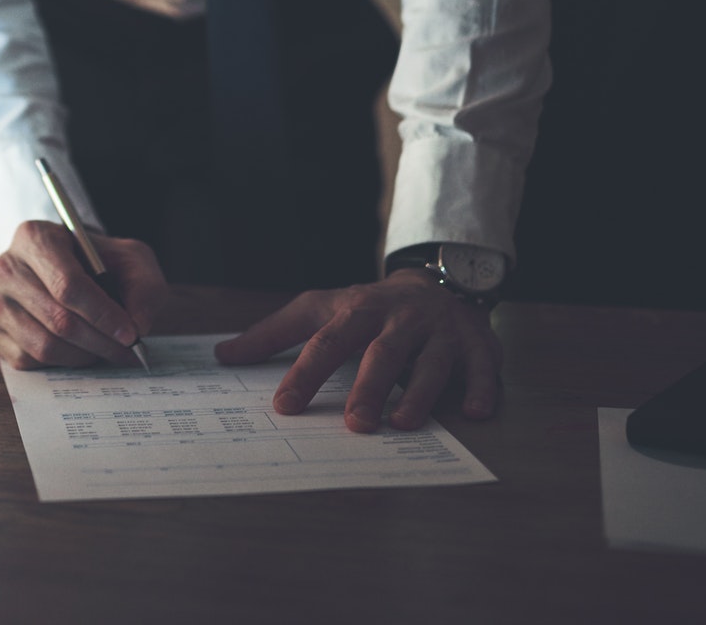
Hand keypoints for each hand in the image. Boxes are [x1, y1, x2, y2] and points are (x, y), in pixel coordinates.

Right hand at [0, 220, 167, 368]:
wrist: (71, 266)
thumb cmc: (99, 262)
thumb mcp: (130, 260)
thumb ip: (143, 287)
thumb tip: (138, 324)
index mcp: (34, 237)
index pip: (68, 284)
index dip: (102, 314)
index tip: (130, 333)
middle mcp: (5, 267)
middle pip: (57, 319)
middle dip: (100, 341)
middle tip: (128, 351)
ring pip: (43, 345)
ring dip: (84, 356)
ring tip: (107, 350)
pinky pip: (28, 360)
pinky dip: (62, 362)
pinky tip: (79, 350)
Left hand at [214, 269, 500, 431]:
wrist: (437, 282)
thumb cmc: (368, 307)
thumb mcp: (321, 309)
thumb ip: (274, 334)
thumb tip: (223, 355)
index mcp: (358, 310)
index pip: (327, 342)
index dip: (305, 373)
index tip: (283, 406)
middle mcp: (400, 319)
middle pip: (382, 353)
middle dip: (368, 387)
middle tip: (353, 424)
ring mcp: (440, 332)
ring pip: (431, 364)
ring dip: (419, 394)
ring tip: (402, 424)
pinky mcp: (476, 345)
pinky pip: (482, 368)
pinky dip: (481, 389)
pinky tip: (475, 413)